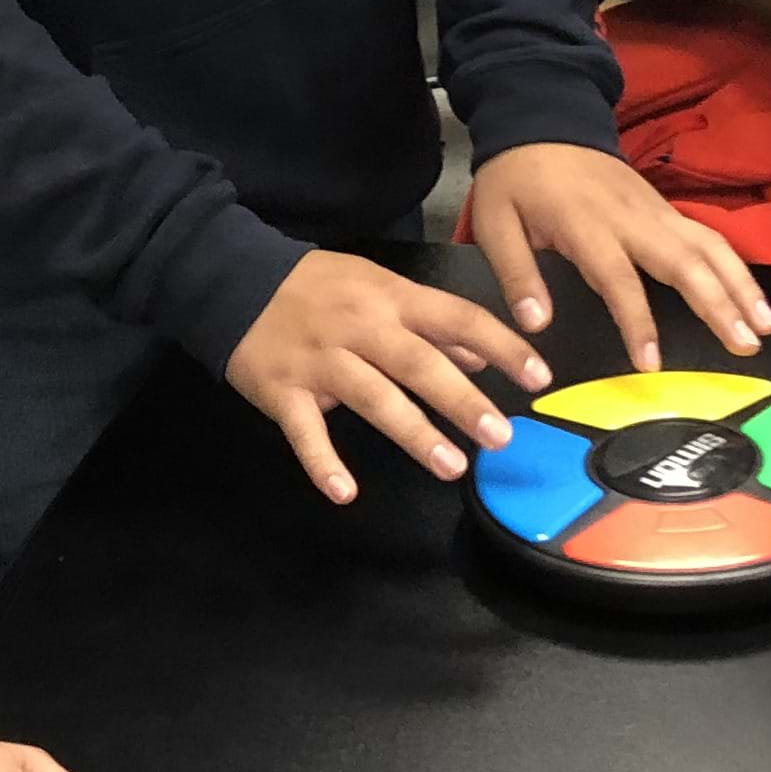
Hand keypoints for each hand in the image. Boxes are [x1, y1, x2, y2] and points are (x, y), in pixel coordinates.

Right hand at [224, 250, 551, 502]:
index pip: (457, 318)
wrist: (232, 279)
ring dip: (413, 434)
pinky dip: (323, 463)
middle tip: (500, 437)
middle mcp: (360, 328)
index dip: (501, 347)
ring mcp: (320, 360)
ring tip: (451, 468)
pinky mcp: (282, 390)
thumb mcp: (378, 287)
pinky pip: (304, 431)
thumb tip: (482, 352)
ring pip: (372, 397)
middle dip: (462, 400)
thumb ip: (429, 321)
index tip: (538, 377)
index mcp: (390, 300)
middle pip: (418, 363)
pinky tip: (345, 492)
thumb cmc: (317, 288)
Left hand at [467, 140, 770, 369]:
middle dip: (720, 305)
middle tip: (745, 345)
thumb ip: (517, 276)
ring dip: (742, 287)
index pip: (619, 280)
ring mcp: (655, 211)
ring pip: (709, 248)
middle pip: (686, 263)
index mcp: (587, 224)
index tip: (651, 364)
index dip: (637, 322)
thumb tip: (536, 325)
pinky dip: (736, 268)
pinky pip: (709, 238)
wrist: (542, 118)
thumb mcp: (495, 222)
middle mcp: (631, 218)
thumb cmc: (518, 177)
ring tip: (766, 328)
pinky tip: (752, 297)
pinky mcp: (665, 209)